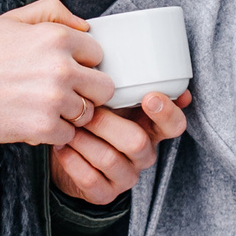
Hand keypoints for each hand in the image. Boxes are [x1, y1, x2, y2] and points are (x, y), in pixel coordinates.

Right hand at [0, 0, 117, 146]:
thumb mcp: (13, 19)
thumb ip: (52, 12)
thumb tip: (84, 26)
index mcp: (56, 37)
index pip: (98, 53)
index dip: (83, 62)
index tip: (66, 69)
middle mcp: (61, 67)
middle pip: (104, 87)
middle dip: (87, 91)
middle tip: (64, 93)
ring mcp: (54, 100)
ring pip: (88, 114)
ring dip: (71, 114)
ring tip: (45, 108)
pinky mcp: (43, 128)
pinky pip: (69, 135)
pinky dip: (54, 133)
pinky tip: (35, 122)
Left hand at [51, 90, 189, 205]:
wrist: (66, 154)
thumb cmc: (90, 117)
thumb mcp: (107, 98)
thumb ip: (115, 78)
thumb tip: (113, 42)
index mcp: (151, 128)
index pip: (174, 125)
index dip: (166, 113)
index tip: (150, 98)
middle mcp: (144, 153)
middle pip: (137, 142)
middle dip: (107, 124)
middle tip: (86, 111)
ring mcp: (126, 176)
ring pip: (110, 159)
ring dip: (85, 141)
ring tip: (67, 127)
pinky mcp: (105, 194)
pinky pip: (91, 179)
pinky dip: (72, 160)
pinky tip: (60, 146)